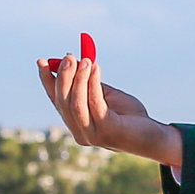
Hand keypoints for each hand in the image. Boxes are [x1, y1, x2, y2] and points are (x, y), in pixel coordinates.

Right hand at [36, 50, 181, 166]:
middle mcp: (80, 132)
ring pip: (75, 103)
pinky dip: (92, 83)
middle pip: (62, 102)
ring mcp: (92, 134)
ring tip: (85, 60)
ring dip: (78, 79)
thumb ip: (89, 83)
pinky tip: (96, 68)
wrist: (152, 136)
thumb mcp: (105, 95)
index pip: (56, 101)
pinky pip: (95, 103)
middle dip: (63, 77)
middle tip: (69, 57)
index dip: (48, 81)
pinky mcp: (106, 131)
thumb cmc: (129, 117)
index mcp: (76, 124)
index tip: (42, 61)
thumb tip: (73, 60)